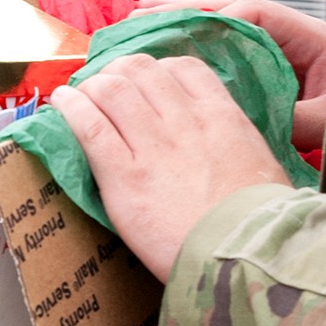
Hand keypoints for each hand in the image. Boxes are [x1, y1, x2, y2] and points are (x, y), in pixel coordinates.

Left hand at [52, 54, 289, 281]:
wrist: (245, 258)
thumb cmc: (262, 225)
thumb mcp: (263, 167)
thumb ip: (239, 144)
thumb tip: (229, 145)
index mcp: (222, 117)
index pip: (184, 68)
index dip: (158, 69)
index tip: (146, 81)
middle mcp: (184, 121)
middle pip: (142, 70)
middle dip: (119, 70)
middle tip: (108, 84)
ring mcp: (152, 147)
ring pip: (112, 89)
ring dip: (92, 86)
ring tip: (81, 94)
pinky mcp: (123, 177)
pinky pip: (89, 126)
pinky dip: (71, 108)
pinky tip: (62, 103)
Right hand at [129, 0, 325, 150]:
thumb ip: (299, 118)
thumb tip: (255, 118)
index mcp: (312, 38)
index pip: (256, 15)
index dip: (218, 20)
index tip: (185, 34)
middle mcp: (291, 37)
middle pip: (230, 12)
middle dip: (186, 12)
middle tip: (142, 14)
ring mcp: (276, 52)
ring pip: (222, 27)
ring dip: (182, 22)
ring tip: (139, 17)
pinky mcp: (266, 71)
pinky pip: (225, 50)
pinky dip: (193, 44)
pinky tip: (161, 41)